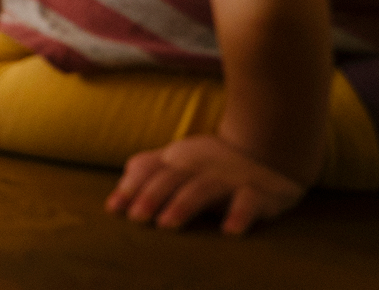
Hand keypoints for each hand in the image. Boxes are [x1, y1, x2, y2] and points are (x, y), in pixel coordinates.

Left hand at [106, 135, 305, 234]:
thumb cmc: (209, 164)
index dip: (131, 187)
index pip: (149, 169)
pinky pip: (249, 202)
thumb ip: (144, 178)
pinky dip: (240, 214)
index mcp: (177, 159)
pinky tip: (229, 230)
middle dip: (152, 197)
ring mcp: (228, 178)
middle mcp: (200, 166)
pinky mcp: (258, 192)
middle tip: (136, 218)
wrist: (266, 149)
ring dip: (183, 205)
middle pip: (171, 178)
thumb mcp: (175, 164)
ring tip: (166, 224)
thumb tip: (112, 204)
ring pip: (203, 189)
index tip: (115, 208)